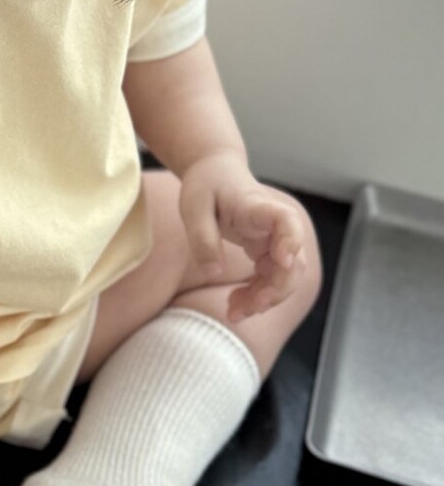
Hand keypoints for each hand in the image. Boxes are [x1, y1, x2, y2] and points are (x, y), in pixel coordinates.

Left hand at [179, 150, 309, 322]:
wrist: (216, 172)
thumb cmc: (206, 186)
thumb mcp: (193, 208)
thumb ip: (203, 238)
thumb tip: (213, 272)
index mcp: (257, 207)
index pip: (286, 220)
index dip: (290, 241)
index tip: (283, 260)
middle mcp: (274, 225)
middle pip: (292, 261)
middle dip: (274, 290)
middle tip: (243, 309)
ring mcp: (274, 240)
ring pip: (285, 277)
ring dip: (264, 299)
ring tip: (233, 313)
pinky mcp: (268, 252)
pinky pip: (271, 279)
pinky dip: (257, 295)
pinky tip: (235, 305)